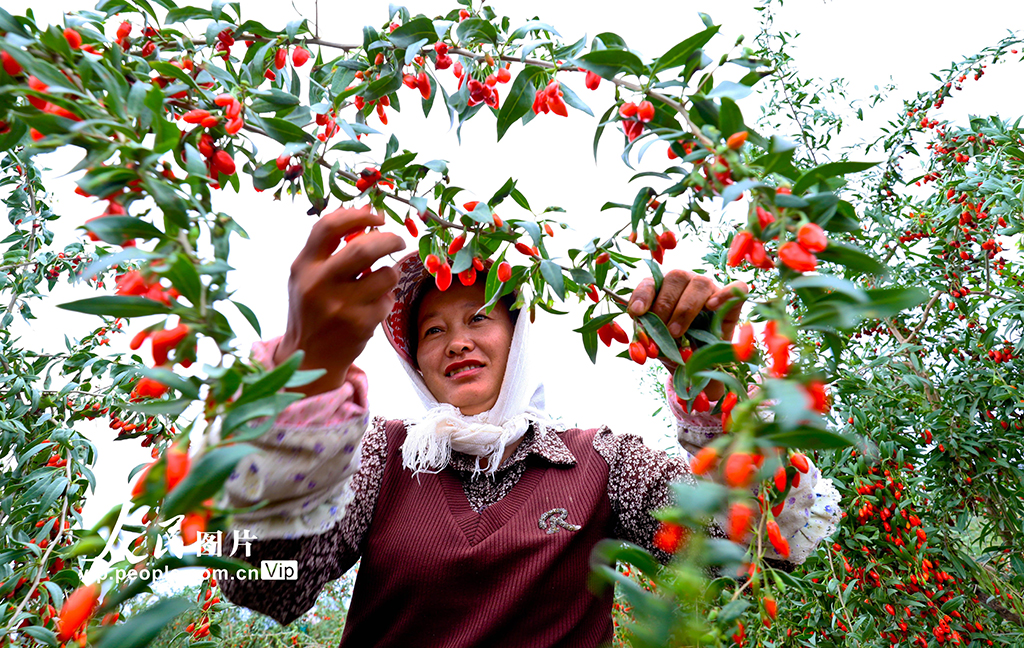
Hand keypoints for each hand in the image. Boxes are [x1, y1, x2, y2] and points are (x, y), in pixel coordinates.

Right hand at [274, 205, 405, 395]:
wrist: (310, 357)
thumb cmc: (313, 309)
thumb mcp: (306, 277)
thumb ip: (328, 249)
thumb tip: (366, 215)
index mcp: (303, 267)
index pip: (328, 227)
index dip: (358, 215)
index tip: (377, 216)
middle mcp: (319, 284)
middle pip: (364, 248)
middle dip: (389, 238)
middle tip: (399, 239)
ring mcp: (341, 306)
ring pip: (386, 274)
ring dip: (391, 273)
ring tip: (382, 281)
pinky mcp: (360, 324)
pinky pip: (388, 300)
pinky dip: (386, 299)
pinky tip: (373, 307)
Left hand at [627, 270, 746, 400]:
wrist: (700, 362)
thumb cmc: (675, 347)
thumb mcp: (658, 345)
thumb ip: (649, 340)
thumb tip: (644, 345)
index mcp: (662, 288)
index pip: (650, 282)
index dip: (642, 295)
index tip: (636, 312)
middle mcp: (685, 282)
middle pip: (675, 278)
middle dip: (665, 306)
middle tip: (664, 331)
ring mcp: (709, 288)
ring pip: (699, 283)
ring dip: (686, 308)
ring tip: (677, 331)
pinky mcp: (732, 299)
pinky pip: (735, 289)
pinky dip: (724, 295)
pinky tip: (712, 306)